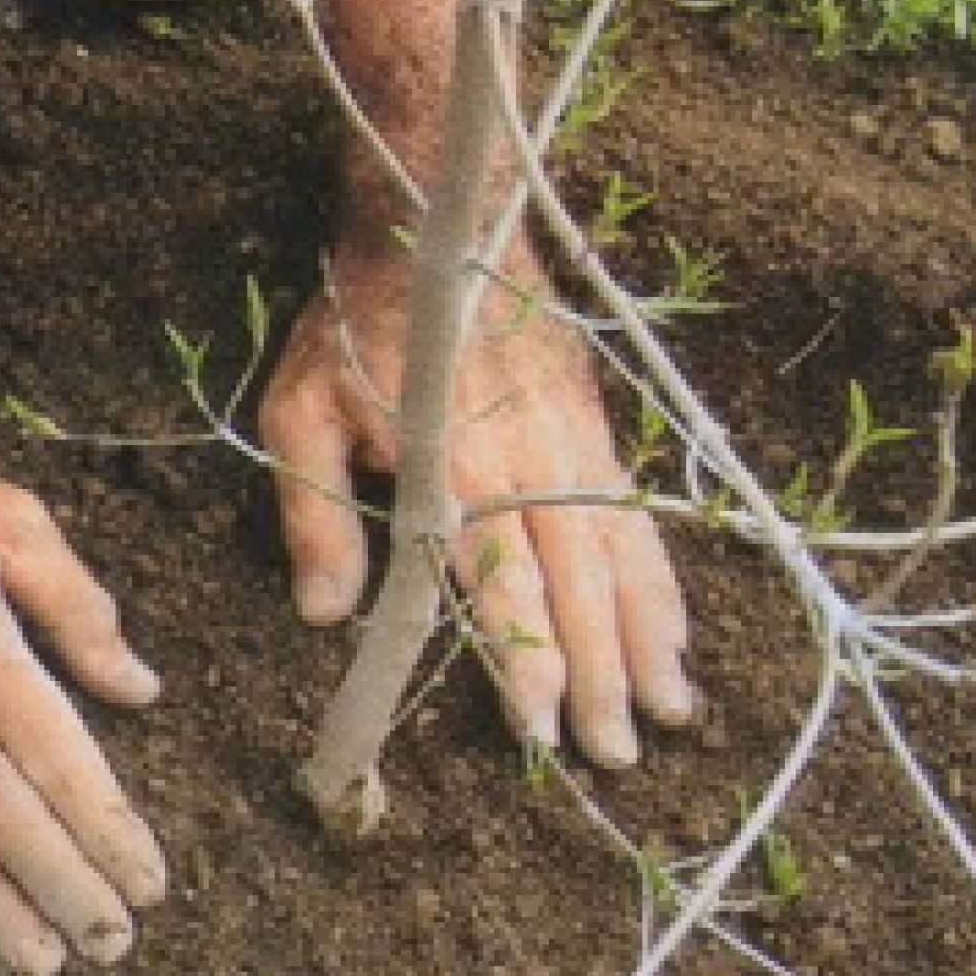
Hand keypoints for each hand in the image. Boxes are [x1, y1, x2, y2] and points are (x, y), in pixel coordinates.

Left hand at [259, 244, 693, 765]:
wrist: (447, 223)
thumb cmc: (359, 326)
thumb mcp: (301, 411)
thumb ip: (314, 514)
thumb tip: (325, 615)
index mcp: (459, 463)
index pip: (502, 578)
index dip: (524, 656)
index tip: (541, 726)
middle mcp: (533, 458)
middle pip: (578, 582)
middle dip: (600, 674)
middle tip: (616, 752)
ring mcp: (576, 442)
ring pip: (624, 555)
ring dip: (647, 638)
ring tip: (671, 712)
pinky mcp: (597, 428)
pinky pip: (638, 518)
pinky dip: (660, 581)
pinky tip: (674, 633)